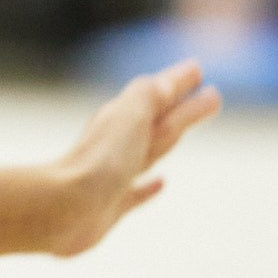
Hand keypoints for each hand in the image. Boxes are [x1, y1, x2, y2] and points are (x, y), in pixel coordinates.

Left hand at [43, 61, 219, 257]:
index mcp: (123, 118)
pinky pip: (136, 191)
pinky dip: (149, 186)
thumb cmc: (99, 160)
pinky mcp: (111, 206)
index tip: (198, 69)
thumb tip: (167, 80)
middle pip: (161, 121)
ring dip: (173, 136)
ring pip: (152, 150)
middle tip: (213, 96)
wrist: (64, 209)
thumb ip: (150, 95)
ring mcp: (115, 176)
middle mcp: (118, 144)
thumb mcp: (130, 116)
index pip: (159, 95)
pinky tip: (161, 183)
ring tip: (190, 126)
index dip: (178, 82)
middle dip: (185, 108)